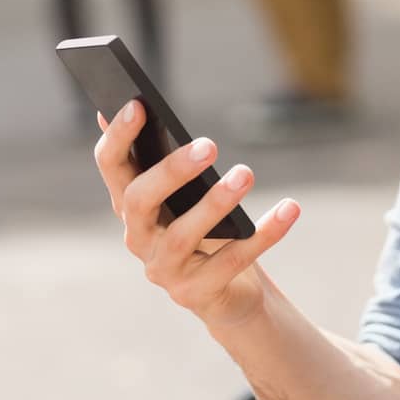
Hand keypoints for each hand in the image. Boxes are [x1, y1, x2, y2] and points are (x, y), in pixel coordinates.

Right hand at [93, 99, 300, 333]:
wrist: (228, 292)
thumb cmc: (204, 228)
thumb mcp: (182, 191)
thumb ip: (157, 156)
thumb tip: (129, 105)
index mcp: (128, 203)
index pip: (110, 166)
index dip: (117, 137)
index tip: (138, 105)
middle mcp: (137, 237)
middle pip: (139, 201)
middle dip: (171, 171)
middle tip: (209, 145)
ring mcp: (164, 270)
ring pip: (181, 235)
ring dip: (215, 202)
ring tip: (245, 173)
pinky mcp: (196, 294)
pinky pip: (231, 261)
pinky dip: (264, 234)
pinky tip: (289, 208)